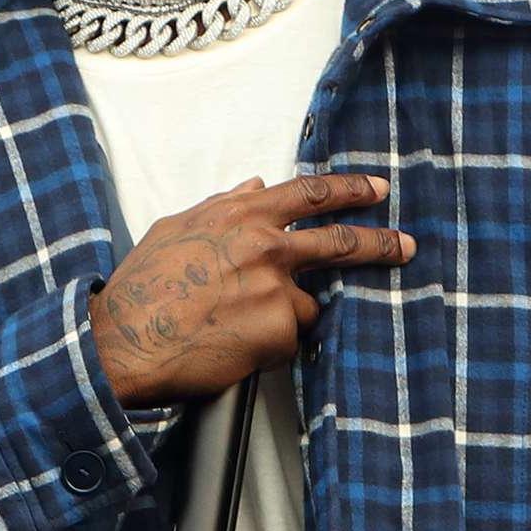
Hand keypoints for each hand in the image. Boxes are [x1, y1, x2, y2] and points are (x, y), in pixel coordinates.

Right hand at [87, 174, 411, 407]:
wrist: (124, 341)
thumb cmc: (143, 287)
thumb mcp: (176, 227)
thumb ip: (222, 204)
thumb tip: (255, 183)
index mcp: (242, 216)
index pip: (310, 193)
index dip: (350, 189)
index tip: (378, 189)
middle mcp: (266, 246)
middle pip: (341, 241)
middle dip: (380, 243)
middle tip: (405, 245)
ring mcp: (275, 288)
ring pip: (308, 303)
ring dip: (285, 317)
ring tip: (238, 328)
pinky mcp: (279, 330)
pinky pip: (289, 339)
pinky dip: (270, 345)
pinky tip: (233, 346)